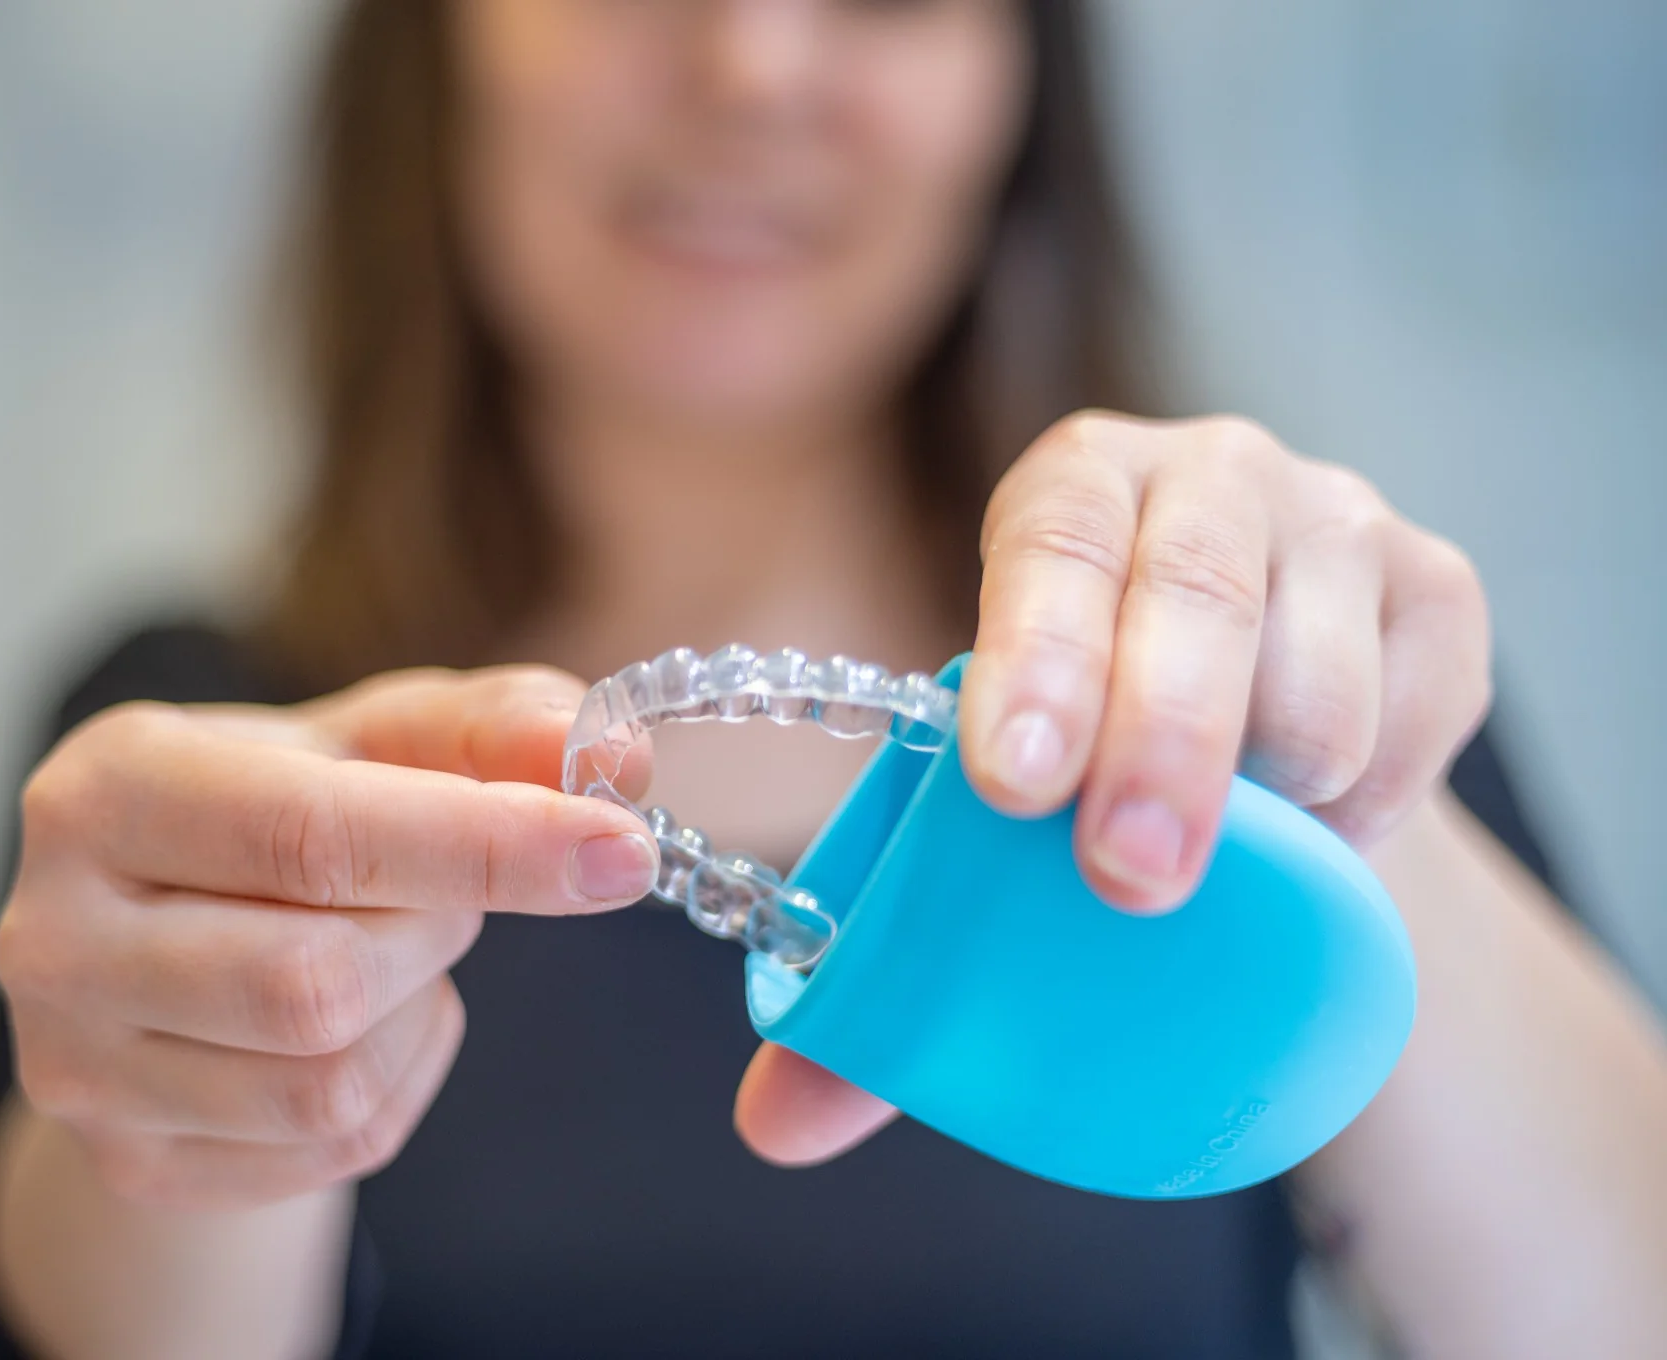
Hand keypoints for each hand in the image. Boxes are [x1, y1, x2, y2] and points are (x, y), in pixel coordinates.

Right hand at [0, 667, 659, 1209]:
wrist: (161, 942)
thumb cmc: (278, 820)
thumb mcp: (370, 742)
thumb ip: (491, 728)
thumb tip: (618, 754)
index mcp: (106, 788)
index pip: (311, 835)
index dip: (483, 844)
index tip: (619, 849)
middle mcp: (52, 932)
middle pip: (318, 979)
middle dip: (434, 932)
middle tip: (442, 889)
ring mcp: (75, 1064)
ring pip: (325, 1082)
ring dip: (414, 1011)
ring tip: (389, 949)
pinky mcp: (126, 1160)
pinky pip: (327, 1149)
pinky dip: (395, 1080)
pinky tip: (364, 1023)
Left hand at [736, 410, 1490, 1163]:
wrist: (1266, 716)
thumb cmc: (1096, 741)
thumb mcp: (999, 792)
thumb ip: (899, 945)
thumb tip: (782, 1123)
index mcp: (1070, 489)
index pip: (1052, 546)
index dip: (1038, 656)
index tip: (1012, 785)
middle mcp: (1209, 476)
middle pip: (1196, 598)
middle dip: (1162, 745)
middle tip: (1127, 877)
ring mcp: (1338, 521)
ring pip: (1318, 679)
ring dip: (1273, 796)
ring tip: (1222, 859)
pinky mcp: (1441, 590)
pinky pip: (1419, 718)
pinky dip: (1368, 805)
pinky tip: (1317, 837)